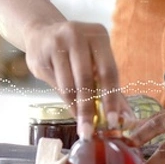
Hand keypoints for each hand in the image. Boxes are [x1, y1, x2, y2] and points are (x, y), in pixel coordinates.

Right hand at [24, 21, 133, 137]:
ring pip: (67, 85)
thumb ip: (110, 86)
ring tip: (80, 122)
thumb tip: (126, 117)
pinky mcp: (39, 56)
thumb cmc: (75, 50)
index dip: (111, 99)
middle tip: (89, 131)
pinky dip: (63, 99)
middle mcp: (76, 35)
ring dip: (74, 107)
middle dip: (88, 109)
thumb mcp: (95, 59)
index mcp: (98, 35)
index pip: (108, 71)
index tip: (112, 121)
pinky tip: (69, 105)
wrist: (41, 32)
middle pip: (85, 80)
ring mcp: (55, 44)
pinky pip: (54, 84)